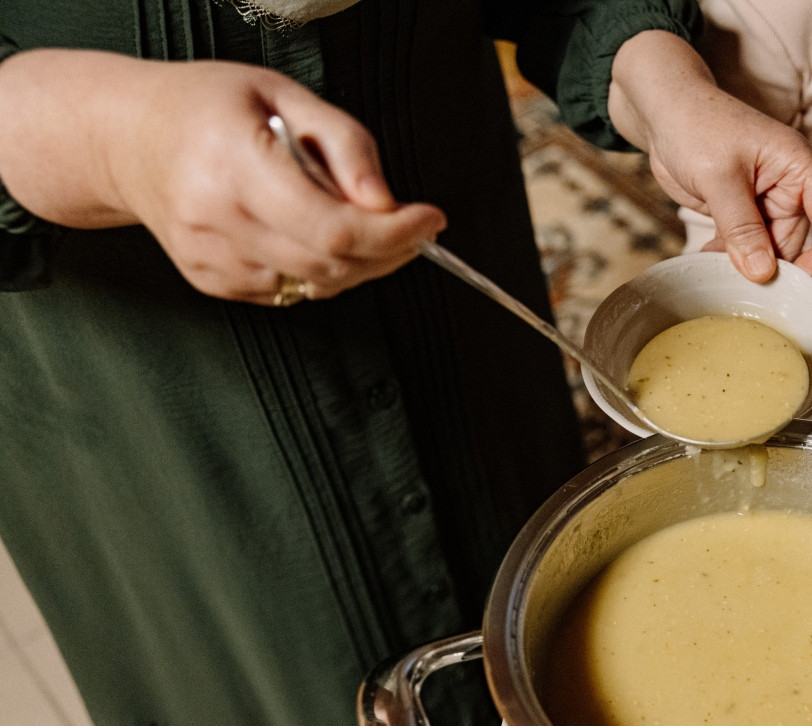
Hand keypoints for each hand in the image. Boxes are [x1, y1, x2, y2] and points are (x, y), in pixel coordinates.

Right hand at [0, 50, 443, 303]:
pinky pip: (291, 290)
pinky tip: (304, 230)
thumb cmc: (206, 107)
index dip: (395, 234)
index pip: (334, 229)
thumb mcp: (284, 95)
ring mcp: (213, 260)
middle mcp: (218, 220)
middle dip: (389, 250)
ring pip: (318, 286)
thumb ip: (345, 144)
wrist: (126, 140)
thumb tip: (387, 202)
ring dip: (357, 262)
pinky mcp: (213, 284)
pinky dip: (318, 269)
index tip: (430, 218)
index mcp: (235, 165)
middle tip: (409, 222)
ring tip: (348, 215)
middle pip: (333, 266)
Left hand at [608, 31, 811, 282]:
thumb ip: (741, 227)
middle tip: (740, 279)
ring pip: (770, 249)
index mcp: (797, 166)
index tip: (801, 276)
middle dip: (773, 264)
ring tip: (716, 264)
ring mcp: (765, 201)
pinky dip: (730, 258)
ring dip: (747, 265)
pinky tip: (707, 257)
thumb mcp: (718, 177)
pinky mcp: (742, 212)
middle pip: (799, 241)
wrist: (664, 114)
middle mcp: (788, 186)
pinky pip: (746, 246)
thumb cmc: (695, 125)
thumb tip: (763, 273)